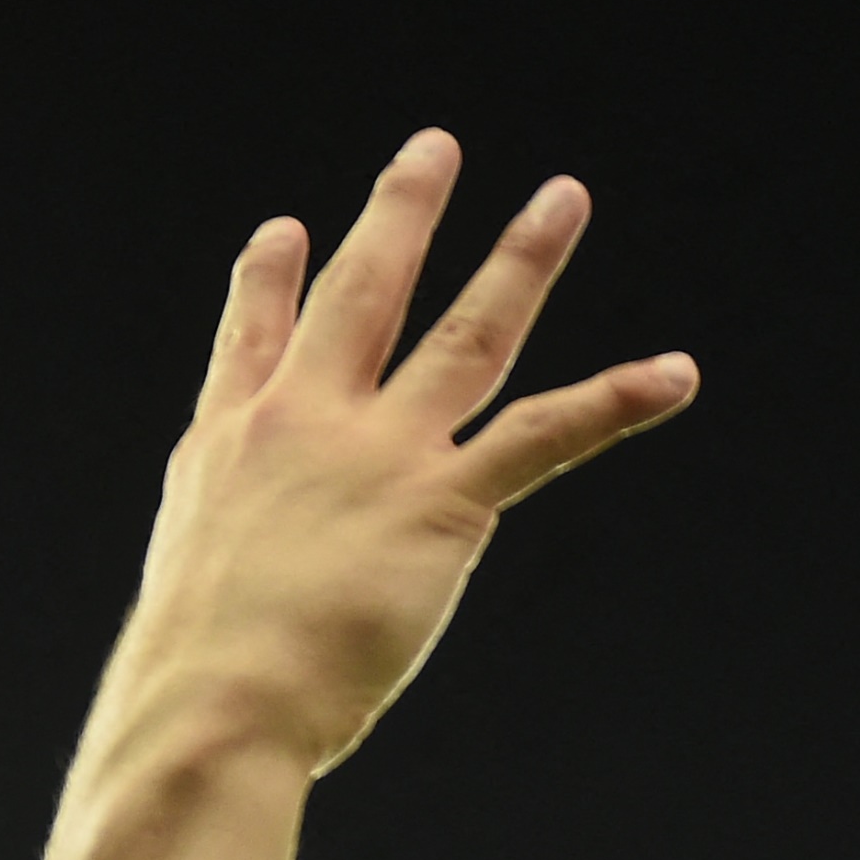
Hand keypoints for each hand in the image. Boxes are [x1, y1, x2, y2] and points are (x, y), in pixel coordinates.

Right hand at [42, 131, 696, 859]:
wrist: (212, 708)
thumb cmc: (190, 700)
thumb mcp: (183, 624)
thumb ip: (212, 615)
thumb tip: (183, 706)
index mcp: (226, 451)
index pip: (250, 342)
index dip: (267, 278)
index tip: (284, 230)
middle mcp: (300, 426)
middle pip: (358, 293)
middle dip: (400, 213)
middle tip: (434, 150)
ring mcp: (375, 453)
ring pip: (466, 333)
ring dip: (523, 258)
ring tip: (563, 198)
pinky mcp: (441, 502)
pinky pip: (549, 434)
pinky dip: (618, 400)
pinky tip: (676, 373)